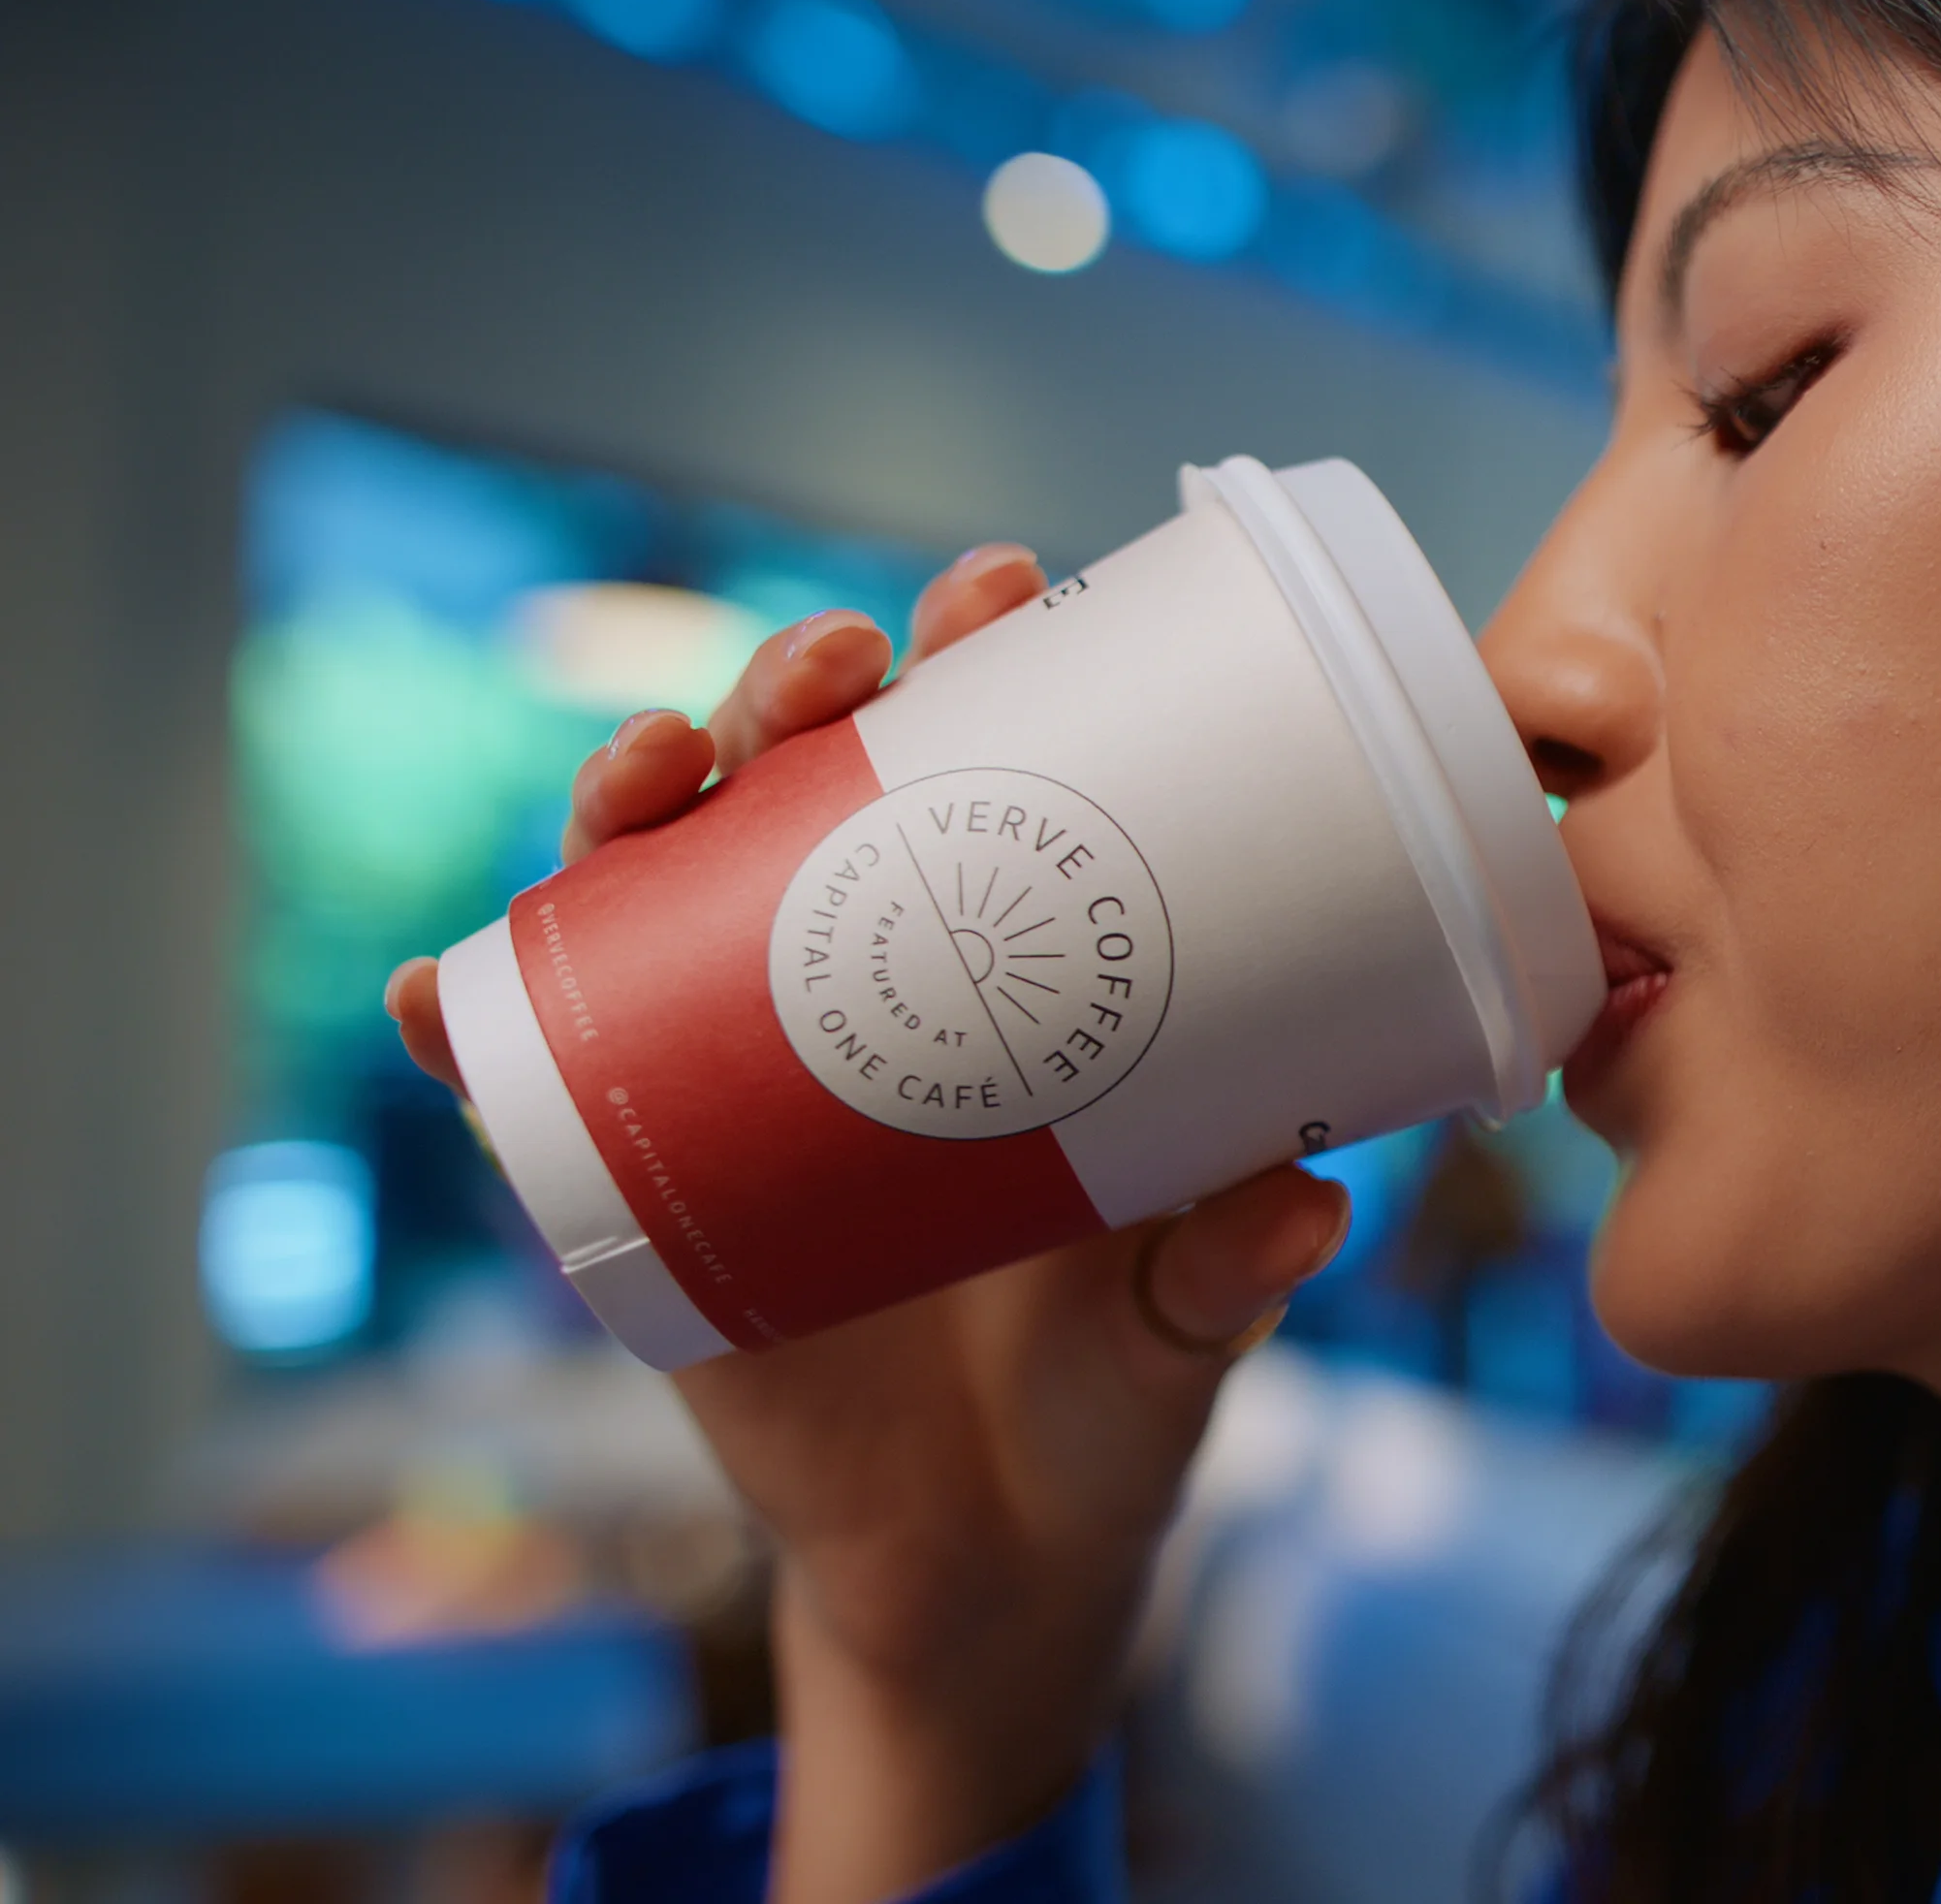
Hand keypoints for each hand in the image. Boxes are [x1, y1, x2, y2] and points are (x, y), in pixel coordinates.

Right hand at [384, 545, 1350, 1903]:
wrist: (986, 1561)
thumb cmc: (1109, 1396)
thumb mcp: (1184, 1328)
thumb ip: (1231, 1271)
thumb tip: (1303, 1206)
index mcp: (1016, 973)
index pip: (992, 766)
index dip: (985, 658)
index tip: (1006, 586)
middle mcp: (866, 982)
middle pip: (806, 783)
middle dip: (802, 686)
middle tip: (834, 660)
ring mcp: (739, 1067)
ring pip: (655, 883)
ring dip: (631, 799)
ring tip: (651, 768)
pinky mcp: (641, 1178)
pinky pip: (529, 1083)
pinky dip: (467, 1025)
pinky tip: (430, 994)